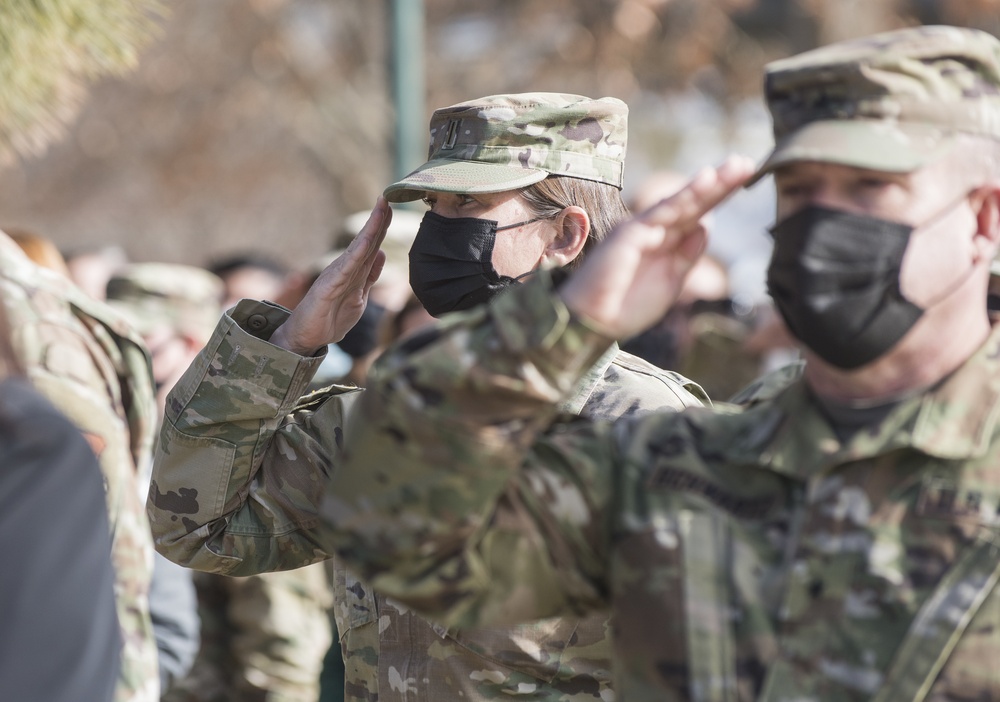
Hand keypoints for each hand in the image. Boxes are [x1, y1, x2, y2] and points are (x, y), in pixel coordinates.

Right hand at [269, 198, 389, 354]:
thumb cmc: (330, 318)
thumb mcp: (359, 297)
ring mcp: (336, 276)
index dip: (382, 227)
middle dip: (378, 219)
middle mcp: (344, 269)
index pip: (371, 246)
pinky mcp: (327, 287)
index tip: (392, 206)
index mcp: (353, 272)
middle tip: (389, 197)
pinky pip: (346, 268)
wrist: (305, 337)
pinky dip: (357, 253)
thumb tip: (381, 254)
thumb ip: (369, 276)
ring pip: (358, 248)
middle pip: (366, 241)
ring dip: (371, 228)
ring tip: (381, 208)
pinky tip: (368, 241)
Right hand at [559, 156, 755, 338]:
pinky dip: (684, 197)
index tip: (745, 177)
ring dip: (708, 184)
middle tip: (747, 163)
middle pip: (693, 203)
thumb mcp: (670, 282)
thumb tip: (706, 227)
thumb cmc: (626, 306)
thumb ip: (687, 255)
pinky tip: (705, 181)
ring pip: (681, 202)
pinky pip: (662, 212)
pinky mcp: (630, 233)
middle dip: (720, 183)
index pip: (697, 214)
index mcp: (664, 242)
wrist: (593, 323)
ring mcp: (641, 229)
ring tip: (734, 167)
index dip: (719, 196)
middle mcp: (653, 229)